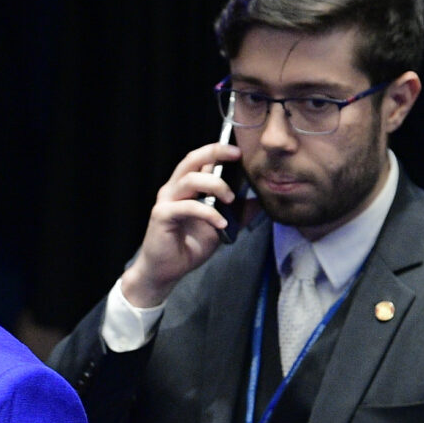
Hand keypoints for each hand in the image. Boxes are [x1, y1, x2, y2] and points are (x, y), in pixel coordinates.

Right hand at [119, 140, 244, 307]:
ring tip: (230, 200)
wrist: (166, 271)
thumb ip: (237, 213)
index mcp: (186, 188)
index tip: (239, 152)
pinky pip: (187, 207)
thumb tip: (260, 201)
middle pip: (191, 160)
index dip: (218, 151)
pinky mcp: (162, 215)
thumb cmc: (189, 246)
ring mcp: (167, 201)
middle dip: (214, 152)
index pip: (200, 161)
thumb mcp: (220, 226)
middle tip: (236, 155)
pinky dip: (208, 213)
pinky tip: (221, 223)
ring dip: (215, 186)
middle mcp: (174, 189)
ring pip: (190, 180)